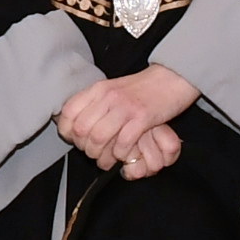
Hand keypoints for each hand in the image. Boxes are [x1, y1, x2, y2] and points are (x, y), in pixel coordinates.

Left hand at [56, 64, 195, 170]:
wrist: (172, 79)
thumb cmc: (143, 89)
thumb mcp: (112, 90)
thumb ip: (94, 104)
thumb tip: (76, 126)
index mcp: (98, 89)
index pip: (68, 113)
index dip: (67, 132)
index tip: (75, 141)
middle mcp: (108, 97)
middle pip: (82, 129)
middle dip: (85, 148)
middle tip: (94, 153)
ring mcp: (125, 107)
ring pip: (99, 138)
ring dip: (101, 155)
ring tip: (108, 160)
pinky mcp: (142, 117)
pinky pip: (123, 142)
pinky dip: (121, 154)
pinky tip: (124, 155)